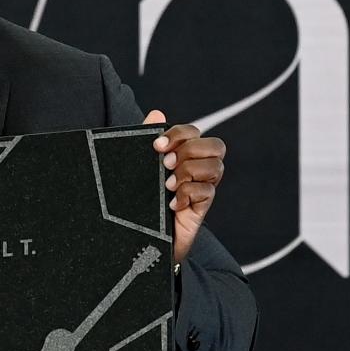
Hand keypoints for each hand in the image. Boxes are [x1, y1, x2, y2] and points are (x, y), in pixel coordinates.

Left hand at [143, 110, 225, 263]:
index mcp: (182, 156)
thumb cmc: (137, 199)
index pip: (194, 132)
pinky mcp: (200, 209)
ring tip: (167, 185)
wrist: (134, 237)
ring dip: (189, 172)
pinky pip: (207, 193)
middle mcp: (196, 170)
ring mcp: (201, 189)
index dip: (179, 134)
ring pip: (216, 167)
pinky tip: (170, 204)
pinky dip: (187, 195)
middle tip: (165, 164)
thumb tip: (157, 113)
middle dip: (189, 150)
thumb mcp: (137, 166)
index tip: (157, 146)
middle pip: (216, 146)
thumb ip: (144, 139)